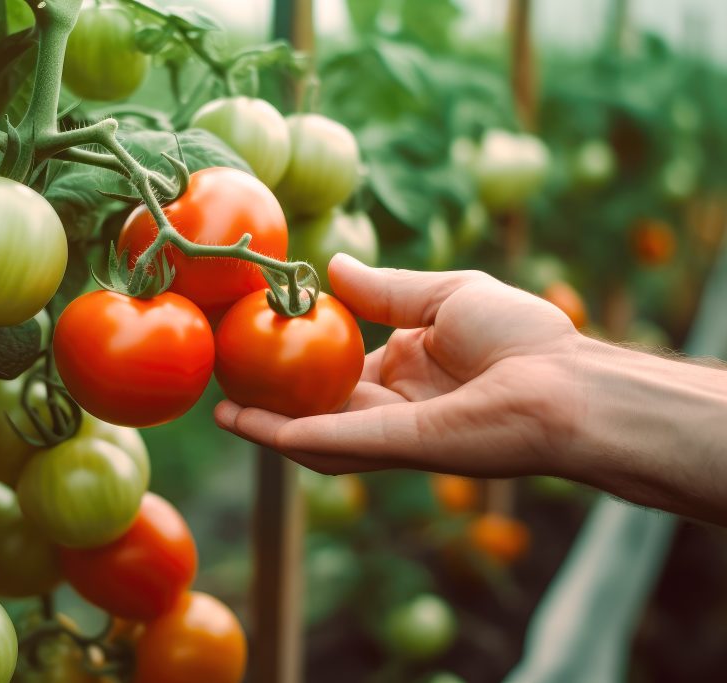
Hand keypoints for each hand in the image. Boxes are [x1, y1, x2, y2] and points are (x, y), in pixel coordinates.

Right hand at [214, 254, 585, 477]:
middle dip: (270, 397)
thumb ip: (385, 290)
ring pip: (312, 433)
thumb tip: (331, 267)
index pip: (338, 367)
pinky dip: (283, 434)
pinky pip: (327, 441)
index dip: (297, 356)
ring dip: (265, 425)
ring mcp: (388, 430)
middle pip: (316, 405)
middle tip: (225, 377)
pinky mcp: (392, 445)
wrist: (564, 383)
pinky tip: (243, 420)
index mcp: (406, 368)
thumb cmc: (521, 335)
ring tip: (221, 408)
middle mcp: (390, 405)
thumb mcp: (443, 295)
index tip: (258, 337)